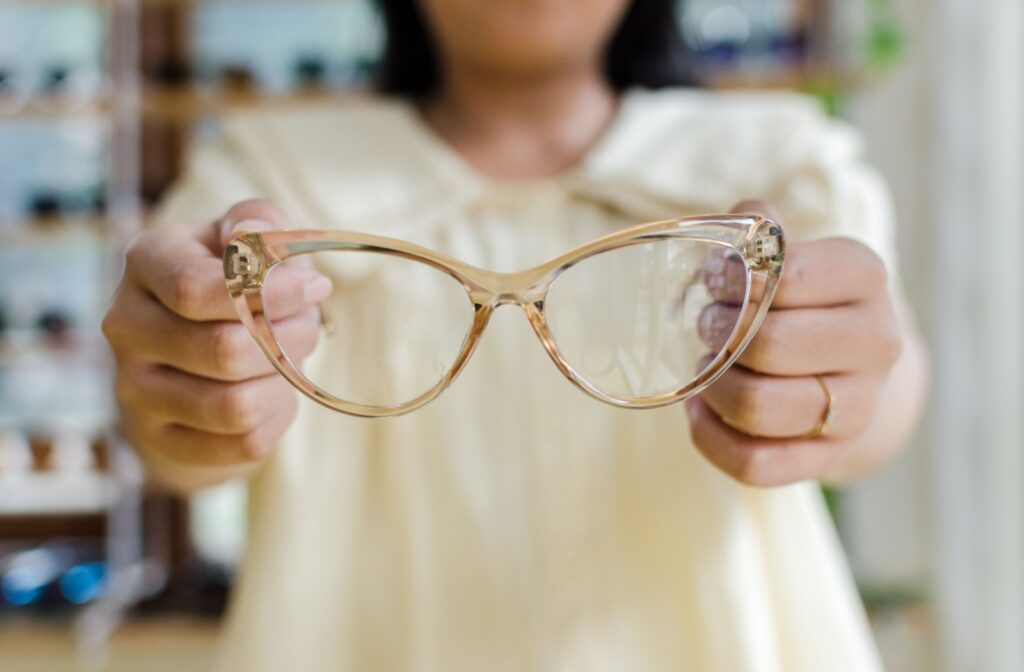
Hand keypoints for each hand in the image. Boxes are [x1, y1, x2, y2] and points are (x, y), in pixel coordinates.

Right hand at [102, 200, 330, 487]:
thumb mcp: (249, 237)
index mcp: (145, 261)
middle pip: (225, 351)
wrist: (194, 346)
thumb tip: (250, 235)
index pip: (196, 289)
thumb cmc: (234, 280)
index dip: (271, 293)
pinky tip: (275, 391)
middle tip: (307, 324)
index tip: (316, 285)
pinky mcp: (162, 439)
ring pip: (235, 406)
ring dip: (285, 380)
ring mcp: (135, 389)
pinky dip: (277, 416)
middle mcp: (126, 326)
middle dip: (289, 337)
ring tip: (291, 356)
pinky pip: (244, 442)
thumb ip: (259, 222)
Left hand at [685, 202, 903, 486]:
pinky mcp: (829, 457)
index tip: (714, 283)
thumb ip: (756, 230)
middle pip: (770, 345)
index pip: (788, 277)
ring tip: (708, 366)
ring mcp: (859, 407)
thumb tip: (739, 229)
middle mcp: (876, 342)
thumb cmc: (799, 299)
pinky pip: (754, 463)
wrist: (848, 368)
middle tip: (707, 328)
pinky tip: (700, 409)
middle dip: (719, 335)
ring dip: (713, 386)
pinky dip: (709, 437)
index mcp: (864, 277)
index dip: (734, 281)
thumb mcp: (785, 251)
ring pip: (758, 407)